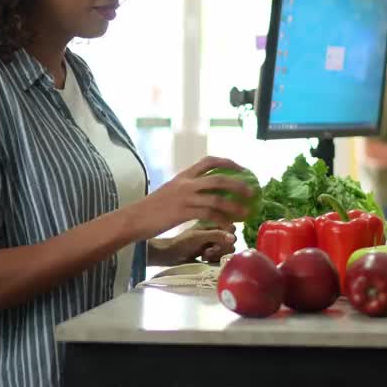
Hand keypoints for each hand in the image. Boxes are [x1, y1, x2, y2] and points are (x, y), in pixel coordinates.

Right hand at [134, 156, 252, 238]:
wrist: (134, 218)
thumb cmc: (153, 208)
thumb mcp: (172, 190)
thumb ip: (189, 188)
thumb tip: (208, 192)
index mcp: (184, 175)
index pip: (209, 161)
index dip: (228, 163)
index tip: (241, 169)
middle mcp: (186, 183)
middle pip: (219, 177)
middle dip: (239, 184)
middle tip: (252, 191)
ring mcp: (185, 197)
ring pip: (217, 197)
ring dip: (235, 205)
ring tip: (246, 212)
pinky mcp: (183, 212)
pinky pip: (209, 214)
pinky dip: (222, 220)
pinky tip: (229, 226)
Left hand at [154, 228, 236, 264]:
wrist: (170, 256)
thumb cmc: (182, 242)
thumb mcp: (199, 237)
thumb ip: (216, 235)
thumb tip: (234, 238)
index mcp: (213, 225)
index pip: (231, 228)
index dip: (228, 235)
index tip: (219, 241)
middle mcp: (215, 234)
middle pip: (231, 240)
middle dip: (222, 247)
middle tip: (210, 250)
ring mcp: (214, 245)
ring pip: (227, 250)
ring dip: (217, 254)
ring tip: (205, 256)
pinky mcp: (212, 256)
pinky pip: (221, 258)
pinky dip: (214, 260)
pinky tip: (204, 260)